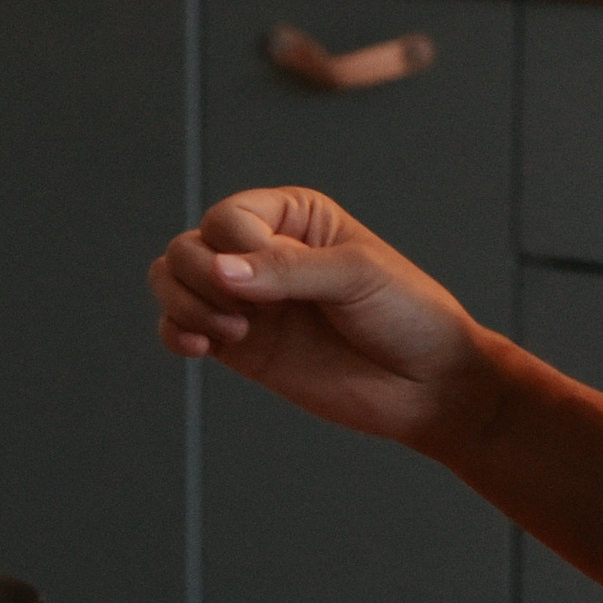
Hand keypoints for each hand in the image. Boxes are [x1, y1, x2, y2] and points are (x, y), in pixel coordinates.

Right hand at [147, 187, 486, 448]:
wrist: (430, 385)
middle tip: (245, 312)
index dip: (237, 247)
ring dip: (186, 304)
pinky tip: (200, 347)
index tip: (275, 278)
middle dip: (202, 278)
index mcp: (292, 217)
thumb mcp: (356, 275)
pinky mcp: (240, 345)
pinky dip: (175, 333)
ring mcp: (247, 301)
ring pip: (173, 281)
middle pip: (189, 246)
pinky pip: (179, 327)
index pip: (227, 217)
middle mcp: (262, 253)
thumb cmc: (408, 315)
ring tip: (231, 331)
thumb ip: (286, 269)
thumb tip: (220, 271)